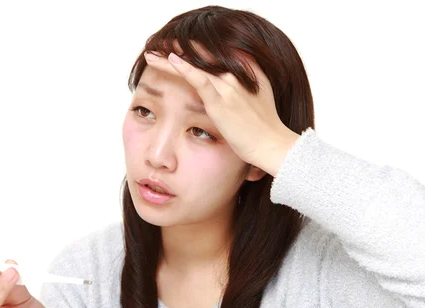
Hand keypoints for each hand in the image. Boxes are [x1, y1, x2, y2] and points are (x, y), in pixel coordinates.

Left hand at [144, 51, 297, 169]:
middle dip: (180, 48)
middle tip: (160, 45)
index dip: (195, 49)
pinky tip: (170, 60)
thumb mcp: (261, 97)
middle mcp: (237, 73)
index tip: (177, 48)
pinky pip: (198, 78)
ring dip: (170, 59)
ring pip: (195, 64)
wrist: (272, 144)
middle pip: (203, 55)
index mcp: (247, 70)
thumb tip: (233, 85)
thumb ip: (248, 84)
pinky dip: (184, 68)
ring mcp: (228, 85)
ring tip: (152, 54)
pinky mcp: (220, 100)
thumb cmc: (265, 128)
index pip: (215, 54)